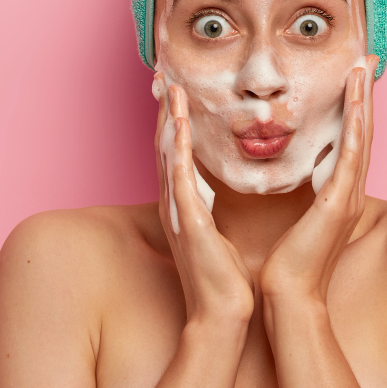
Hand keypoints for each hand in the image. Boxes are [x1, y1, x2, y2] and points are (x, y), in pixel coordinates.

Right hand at [154, 75, 254, 328]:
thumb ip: (211, 203)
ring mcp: (177, 210)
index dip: (173, 117)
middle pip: (164, 145)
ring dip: (167, 119)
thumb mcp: (216, 228)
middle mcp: (174, 201)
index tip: (175, 87)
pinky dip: (176, 148)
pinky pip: (179, 178)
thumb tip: (217, 184)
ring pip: (167, 154)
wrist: (223, 313)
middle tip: (163, 74)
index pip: (174, 150)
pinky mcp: (187, 221)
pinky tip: (176, 125)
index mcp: (182, 201)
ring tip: (168, 86)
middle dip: (164, 109)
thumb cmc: (223, 274)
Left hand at [259, 57, 377, 316]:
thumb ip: (301, 188)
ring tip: (363, 68)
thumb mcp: (297, 213)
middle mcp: (350, 189)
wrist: (288, 294)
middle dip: (364, 92)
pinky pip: (352, 158)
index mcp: (339, 190)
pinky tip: (356, 105)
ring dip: (362, 101)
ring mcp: (349, 196)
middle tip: (367, 58)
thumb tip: (297, 166)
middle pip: (363, 129)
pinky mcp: (340, 204)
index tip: (354, 73)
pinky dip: (356, 128)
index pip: (350, 136)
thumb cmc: (288, 259)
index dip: (354, 104)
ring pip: (362, 137)